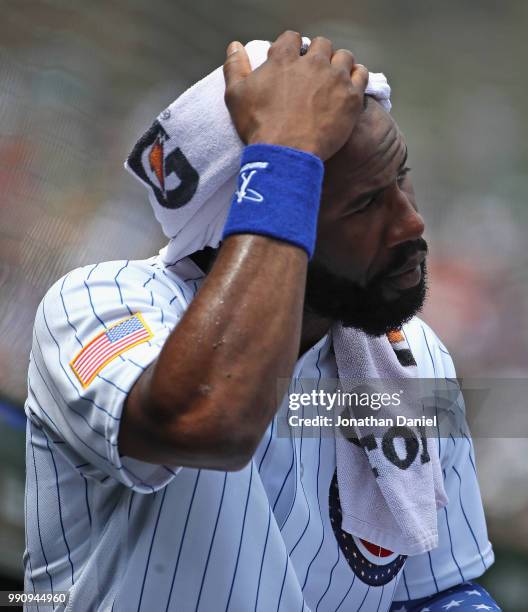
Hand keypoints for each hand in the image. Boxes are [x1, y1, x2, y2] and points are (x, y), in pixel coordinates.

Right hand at [223, 30, 367, 160]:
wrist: (286, 155)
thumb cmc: (259, 128)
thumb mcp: (235, 96)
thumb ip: (235, 67)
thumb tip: (235, 46)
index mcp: (284, 58)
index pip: (292, 38)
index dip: (292, 49)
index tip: (292, 62)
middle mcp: (312, 62)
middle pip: (321, 45)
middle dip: (318, 56)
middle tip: (314, 75)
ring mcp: (334, 78)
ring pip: (344, 57)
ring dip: (339, 65)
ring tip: (334, 81)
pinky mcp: (351, 97)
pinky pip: (361, 75)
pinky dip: (357, 77)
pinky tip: (350, 87)